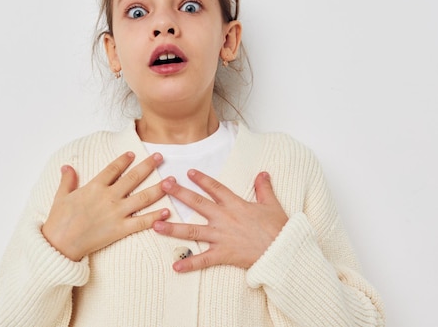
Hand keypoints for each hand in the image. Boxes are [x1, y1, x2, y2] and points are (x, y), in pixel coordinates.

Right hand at [42, 152, 169, 260]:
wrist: (60, 243)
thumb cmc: (59, 221)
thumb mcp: (61, 196)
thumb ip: (67, 180)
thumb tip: (67, 166)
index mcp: (94, 187)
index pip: (113, 169)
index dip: (124, 160)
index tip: (133, 153)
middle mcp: (109, 197)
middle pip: (133, 178)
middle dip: (148, 166)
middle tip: (160, 156)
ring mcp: (116, 213)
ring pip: (142, 197)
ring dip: (158, 188)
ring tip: (172, 180)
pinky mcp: (120, 229)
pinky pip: (142, 222)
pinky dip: (155, 217)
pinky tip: (167, 211)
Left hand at [153, 170, 287, 271]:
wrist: (283, 251)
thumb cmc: (279, 229)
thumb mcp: (272, 204)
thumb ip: (264, 188)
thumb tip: (262, 173)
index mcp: (235, 205)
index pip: (215, 188)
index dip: (201, 179)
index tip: (187, 172)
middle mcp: (224, 218)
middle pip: (197, 204)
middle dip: (179, 193)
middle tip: (163, 185)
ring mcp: (221, 236)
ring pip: (192, 231)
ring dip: (172, 228)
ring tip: (155, 225)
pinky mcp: (223, 254)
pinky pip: (203, 260)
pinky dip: (189, 264)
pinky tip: (175, 266)